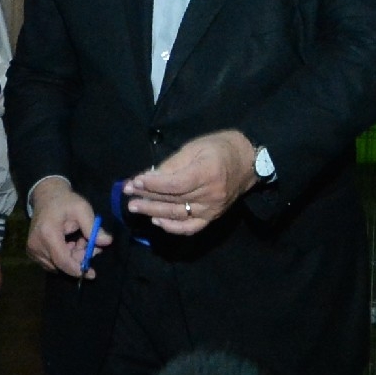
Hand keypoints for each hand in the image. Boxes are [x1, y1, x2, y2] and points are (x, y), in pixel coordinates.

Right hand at [26, 177, 105, 278]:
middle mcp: (36, 244)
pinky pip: (52, 263)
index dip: (77, 269)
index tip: (91, 273)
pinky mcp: (32, 252)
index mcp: (47, 233)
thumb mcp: (82, 209)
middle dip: (79, 260)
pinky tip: (71, 245)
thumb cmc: (65, 201)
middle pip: (61, 264)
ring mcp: (32, 250)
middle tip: (92, 248)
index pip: (62, 260)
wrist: (46, 197)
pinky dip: (64, 257)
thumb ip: (93, 227)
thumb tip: (106, 242)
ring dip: (72, 258)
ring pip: (57, 265)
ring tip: (80, 242)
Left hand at [122, 130, 256, 236]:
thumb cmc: (219, 148)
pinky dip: (172, 227)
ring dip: (153, 211)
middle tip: (127, 194)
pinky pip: (190, 228)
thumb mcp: (195, 147)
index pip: (175, 184)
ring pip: (178, 214)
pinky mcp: (212, 217)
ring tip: (136, 207)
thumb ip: (172, 164)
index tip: (134, 181)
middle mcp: (211, 194)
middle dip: (147, 197)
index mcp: (208, 172)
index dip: (153, 184)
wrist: (248, 162)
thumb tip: (147, 177)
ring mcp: (212, 208)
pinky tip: (157, 220)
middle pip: (174, 200)